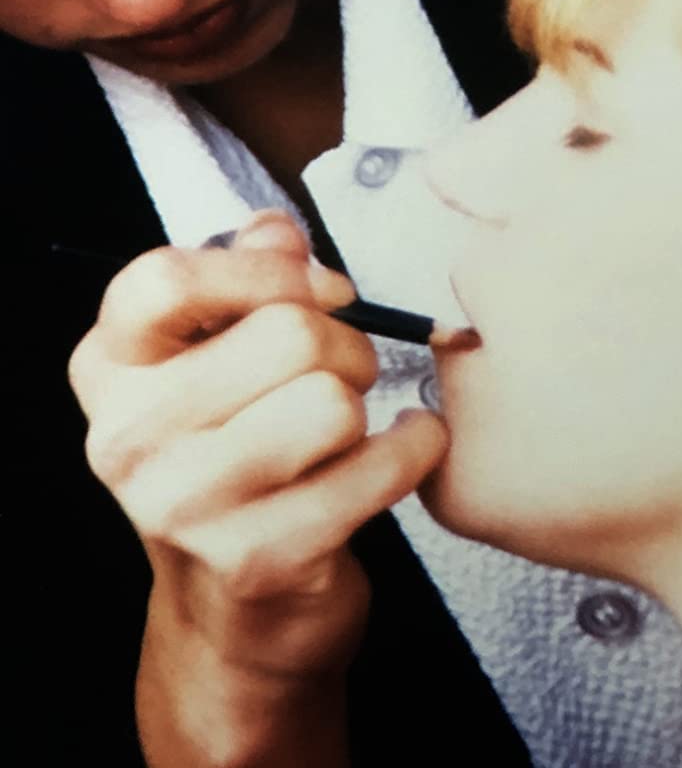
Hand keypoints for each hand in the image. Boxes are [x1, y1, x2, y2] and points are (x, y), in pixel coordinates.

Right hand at [69, 208, 446, 684]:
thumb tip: (278, 232)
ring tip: (352, 420)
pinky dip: (414, 447)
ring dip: (366, 402)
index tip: (323, 291)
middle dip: (346, 343)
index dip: (265, 271)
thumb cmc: (237, 454)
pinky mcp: (258, 559)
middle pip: (285, 332)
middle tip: (349, 370)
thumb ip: (248, 278)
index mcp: (111, 368)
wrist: (237, 604)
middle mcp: (128, 436)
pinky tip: (404, 448)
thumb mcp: (220, 358)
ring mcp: (185, 507)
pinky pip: (377, 466)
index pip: (167, 278)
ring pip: (333, 401)